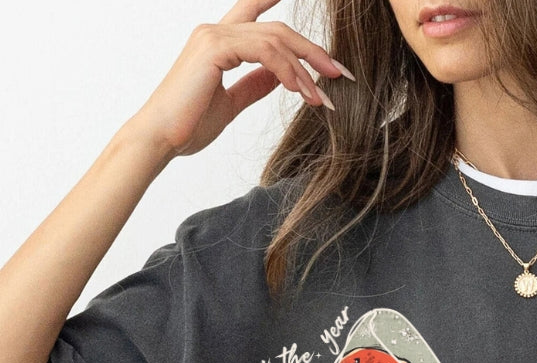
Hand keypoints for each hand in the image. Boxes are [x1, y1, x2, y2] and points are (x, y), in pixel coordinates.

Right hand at [124, 0, 353, 160]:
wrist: (160, 139)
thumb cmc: (188, 125)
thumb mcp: (231, 103)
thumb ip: (255, 85)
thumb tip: (281, 77)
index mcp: (219, 41)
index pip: (256, 13)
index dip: (283, 10)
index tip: (315, 31)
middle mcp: (216, 31)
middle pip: (277, 29)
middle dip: (312, 51)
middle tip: (339, 74)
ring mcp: (214, 35)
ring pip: (275, 38)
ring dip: (305, 68)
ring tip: (321, 95)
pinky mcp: (214, 47)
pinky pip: (264, 51)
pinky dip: (287, 70)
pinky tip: (300, 90)